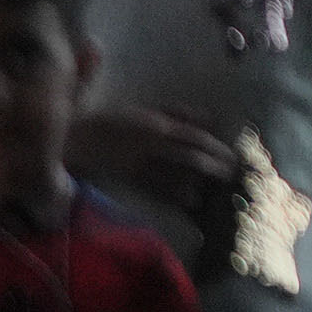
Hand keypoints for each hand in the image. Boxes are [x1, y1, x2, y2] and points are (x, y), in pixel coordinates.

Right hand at [68, 109, 241, 229]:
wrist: (77, 137)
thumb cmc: (116, 120)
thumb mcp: (149, 110)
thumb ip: (179, 113)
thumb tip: (210, 119)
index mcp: (157, 125)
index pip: (194, 137)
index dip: (216, 147)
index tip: (233, 156)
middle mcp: (150, 144)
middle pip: (189, 157)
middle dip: (213, 166)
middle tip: (230, 175)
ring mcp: (138, 163)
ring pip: (174, 175)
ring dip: (197, 183)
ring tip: (214, 190)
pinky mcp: (128, 177)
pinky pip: (155, 188)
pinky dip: (174, 194)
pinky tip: (190, 200)